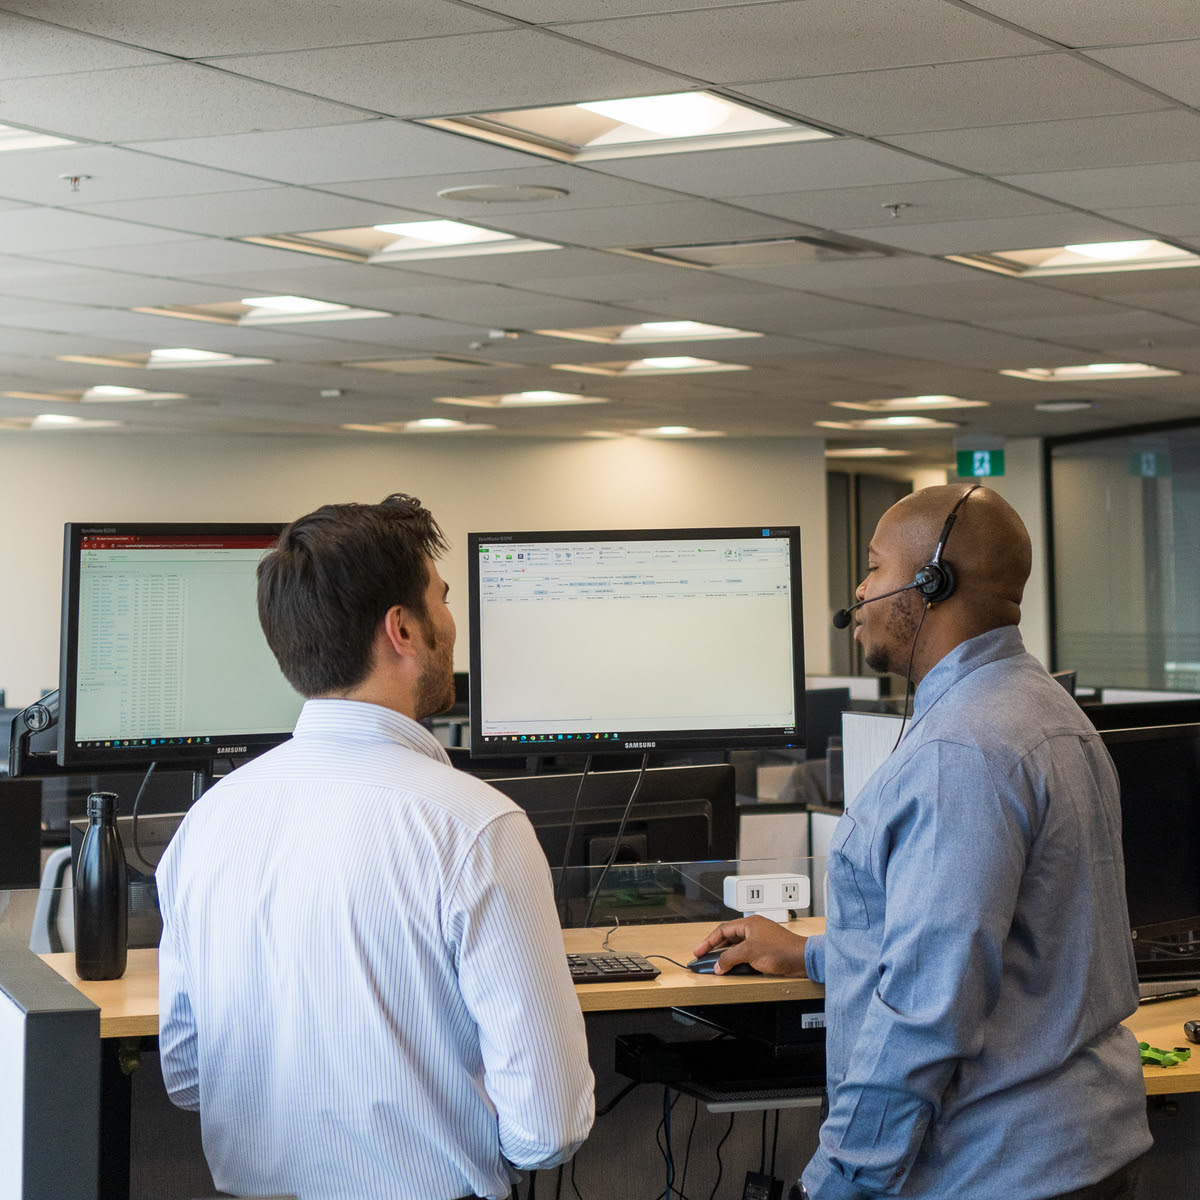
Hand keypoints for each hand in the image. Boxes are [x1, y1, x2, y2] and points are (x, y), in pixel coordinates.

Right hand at [693, 914, 808, 977]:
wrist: (801, 959)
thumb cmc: (782, 950)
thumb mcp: (749, 952)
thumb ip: (730, 958)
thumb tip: (718, 964)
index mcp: (749, 923)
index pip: (723, 930)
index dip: (709, 941)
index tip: (699, 951)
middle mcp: (754, 929)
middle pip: (729, 938)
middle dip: (715, 948)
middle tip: (704, 957)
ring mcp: (760, 940)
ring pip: (737, 947)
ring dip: (727, 956)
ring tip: (717, 965)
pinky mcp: (766, 951)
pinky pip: (745, 954)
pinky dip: (737, 960)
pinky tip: (733, 967)